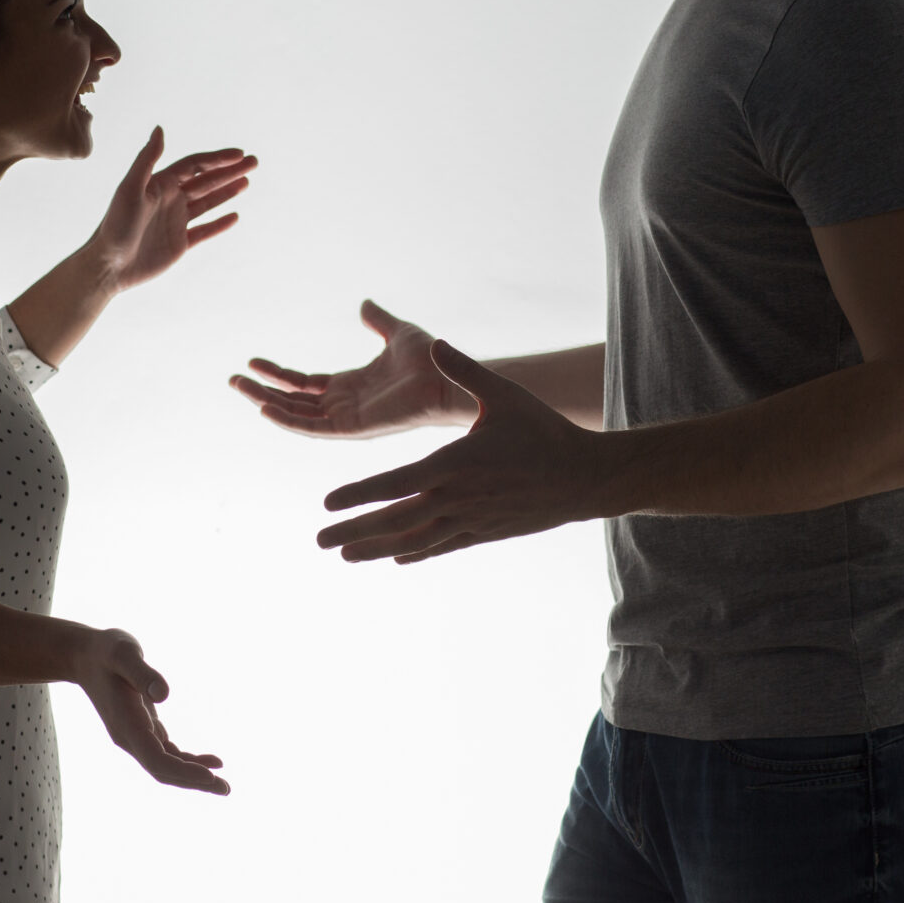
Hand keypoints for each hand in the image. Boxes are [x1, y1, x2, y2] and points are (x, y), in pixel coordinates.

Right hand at [69, 628, 228, 795]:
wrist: (86, 657)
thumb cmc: (106, 651)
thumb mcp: (124, 653)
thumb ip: (142, 672)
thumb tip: (164, 695)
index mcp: (126, 725)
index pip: (156, 759)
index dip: (183, 770)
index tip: (210, 776)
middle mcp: (130, 738)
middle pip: (163, 771)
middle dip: (193, 781)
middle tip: (226, 789)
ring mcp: (135, 737)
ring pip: (166, 767)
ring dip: (194, 776)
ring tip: (223, 783)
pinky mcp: (142, 731)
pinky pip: (167, 754)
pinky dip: (188, 761)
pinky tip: (211, 762)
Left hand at [93, 127, 253, 291]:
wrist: (108, 266)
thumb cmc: (115, 225)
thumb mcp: (130, 188)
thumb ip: (147, 159)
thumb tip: (160, 128)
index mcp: (160, 184)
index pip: (195, 165)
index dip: (217, 158)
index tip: (239, 154)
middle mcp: (170, 200)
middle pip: (206, 180)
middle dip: (230, 171)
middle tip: (254, 162)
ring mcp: (176, 222)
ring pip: (208, 202)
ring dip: (228, 191)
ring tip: (248, 181)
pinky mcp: (179, 244)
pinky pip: (205, 231)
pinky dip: (220, 223)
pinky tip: (235, 216)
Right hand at [231, 301, 474, 437]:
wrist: (446, 377)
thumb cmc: (429, 360)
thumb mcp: (397, 332)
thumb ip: (378, 320)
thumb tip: (364, 304)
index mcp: (350, 385)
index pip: (304, 384)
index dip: (277, 374)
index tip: (253, 361)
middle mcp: (344, 405)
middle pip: (292, 401)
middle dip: (261, 390)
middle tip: (232, 379)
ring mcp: (346, 419)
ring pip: (296, 414)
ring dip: (265, 402)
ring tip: (238, 386)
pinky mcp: (352, 428)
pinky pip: (313, 428)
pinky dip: (288, 420)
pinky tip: (265, 408)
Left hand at [316, 341, 615, 562]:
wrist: (585, 478)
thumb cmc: (544, 431)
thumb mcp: (505, 394)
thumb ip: (464, 371)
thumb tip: (436, 343)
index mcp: (454, 464)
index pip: (395, 484)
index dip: (359, 495)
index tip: (327, 503)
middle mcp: (457, 498)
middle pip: (396, 520)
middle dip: (355, 531)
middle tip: (318, 541)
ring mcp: (470, 520)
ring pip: (415, 540)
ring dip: (377, 548)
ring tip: (345, 556)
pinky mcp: (485, 532)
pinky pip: (443, 547)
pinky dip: (417, 553)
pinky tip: (396, 559)